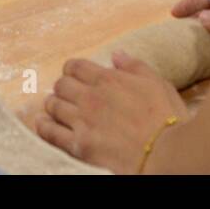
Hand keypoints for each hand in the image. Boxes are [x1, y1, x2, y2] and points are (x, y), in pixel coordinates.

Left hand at [36, 53, 188, 173]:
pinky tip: (43, 124)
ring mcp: (82, 121)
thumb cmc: (167, 118)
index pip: (75, 66)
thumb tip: (116, 54)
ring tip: (57, 109)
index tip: (75, 76)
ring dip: (54, 105)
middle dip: (63, 87)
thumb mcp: (158, 83)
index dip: (72, 70)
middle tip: (68, 94)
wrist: (165, 154)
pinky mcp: (78, 145)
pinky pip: (50, 132)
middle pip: (61, 85)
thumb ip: (135, 66)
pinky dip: (43, 126)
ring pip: (53, 105)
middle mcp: (90, 97)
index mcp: (108, 79)